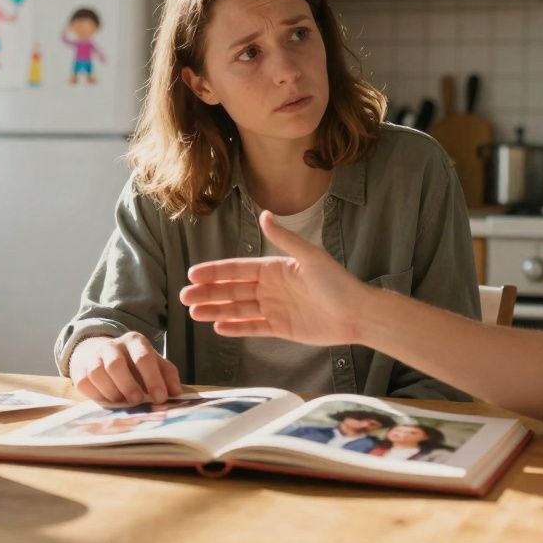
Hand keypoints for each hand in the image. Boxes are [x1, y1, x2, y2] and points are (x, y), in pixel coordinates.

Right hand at [68, 333, 182, 404]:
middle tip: (137, 401)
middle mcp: (113, 345)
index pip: (143, 357)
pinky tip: (107, 401)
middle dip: (128, 386)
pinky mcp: (80, 369)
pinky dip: (95, 394)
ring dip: (111, 391)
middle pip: (116, 364)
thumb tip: (176, 392)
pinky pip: (83, 382)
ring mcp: (94, 356)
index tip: (160, 398)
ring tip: (121, 402)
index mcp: (135, 341)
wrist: (104, 354)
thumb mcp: (155, 363)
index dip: (153, 379)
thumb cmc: (135, 363)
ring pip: (97, 372)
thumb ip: (167, 375)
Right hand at [180, 210, 370, 345]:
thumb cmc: (337, 282)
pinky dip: (236, 328)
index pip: (238, 269)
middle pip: (232, 290)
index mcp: (274, 268)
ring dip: (216, 310)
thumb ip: (285, 238)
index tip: (193, 274)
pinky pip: (253, 328)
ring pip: (238, 310)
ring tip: (194, 314)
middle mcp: (271, 288)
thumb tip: (264, 215)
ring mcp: (274, 308)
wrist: (357, 313)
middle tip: (185, 297)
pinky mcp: (281, 328)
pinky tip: (218, 328)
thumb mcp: (310, 257)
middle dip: (208, 293)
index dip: (215, 272)